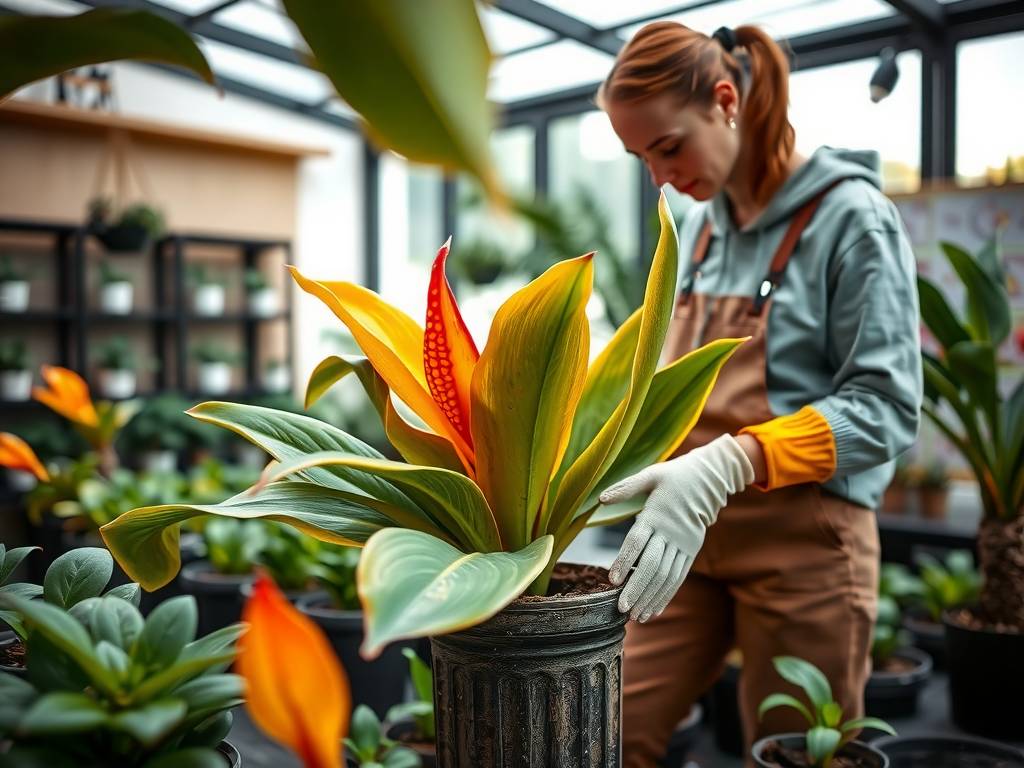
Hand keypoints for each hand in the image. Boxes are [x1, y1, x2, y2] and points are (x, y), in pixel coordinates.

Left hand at [599, 434, 754, 621]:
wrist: (710, 480)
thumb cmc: (674, 476)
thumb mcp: (650, 475)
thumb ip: (625, 488)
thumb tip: (600, 498)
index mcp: (655, 515)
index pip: (637, 541)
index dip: (625, 561)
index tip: (613, 579)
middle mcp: (669, 533)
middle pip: (652, 565)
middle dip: (637, 588)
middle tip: (622, 608)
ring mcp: (683, 544)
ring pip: (666, 576)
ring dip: (650, 597)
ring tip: (636, 616)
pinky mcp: (691, 551)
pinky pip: (678, 577)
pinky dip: (666, 595)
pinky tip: (654, 610)